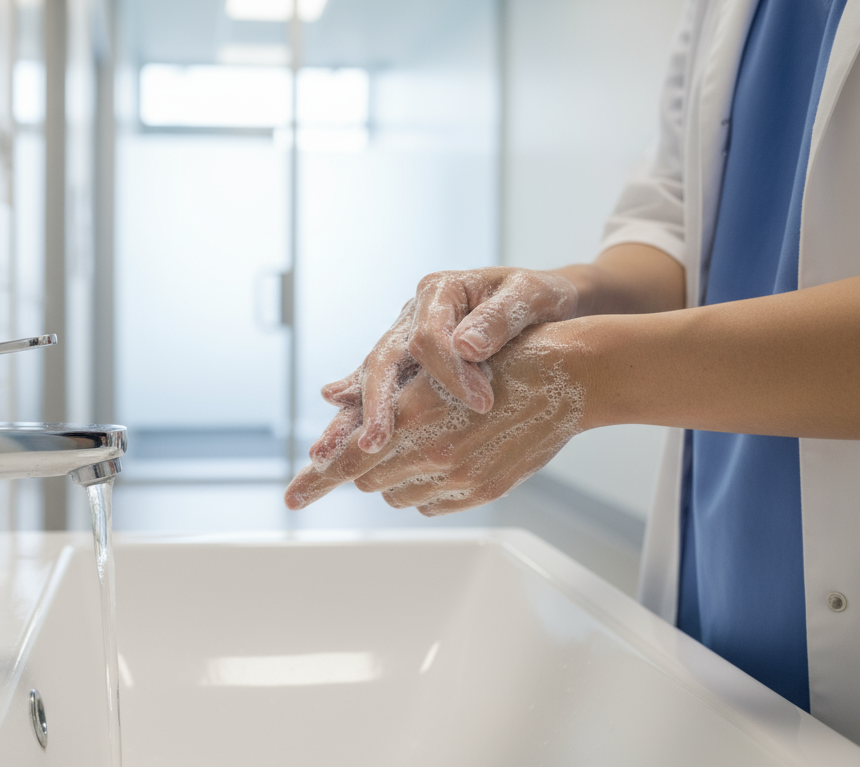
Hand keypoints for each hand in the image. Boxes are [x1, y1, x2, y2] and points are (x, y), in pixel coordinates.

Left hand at [287, 322, 587, 515]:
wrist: (568, 373)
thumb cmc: (498, 357)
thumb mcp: (432, 368)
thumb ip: (383, 395)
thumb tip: (335, 400)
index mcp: (412, 414)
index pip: (348, 459)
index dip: (316, 479)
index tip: (292, 496)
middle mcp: (432, 452)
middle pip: (367, 479)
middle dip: (359, 465)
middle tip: (367, 446)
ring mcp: (459, 477)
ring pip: (395, 494)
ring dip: (391, 476)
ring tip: (412, 445)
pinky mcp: (483, 490)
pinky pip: (430, 503)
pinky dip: (422, 487)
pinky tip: (437, 460)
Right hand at [318, 268, 578, 454]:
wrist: (541, 303)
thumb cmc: (538, 297)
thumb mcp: (530, 295)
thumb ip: (499, 317)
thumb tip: (465, 346)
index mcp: (441, 291)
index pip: (429, 336)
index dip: (450, 373)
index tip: (481, 402)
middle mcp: (413, 314)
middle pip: (384, 358)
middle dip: (378, 403)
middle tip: (378, 442)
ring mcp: (406, 340)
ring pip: (371, 378)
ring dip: (350, 417)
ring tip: (325, 454)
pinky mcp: (410, 366)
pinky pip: (379, 392)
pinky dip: (355, 416)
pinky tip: (333, 443)